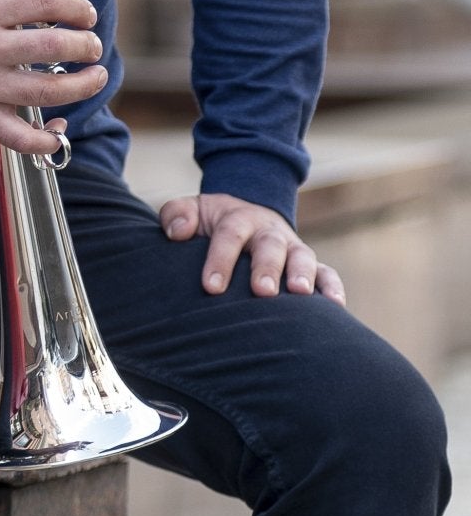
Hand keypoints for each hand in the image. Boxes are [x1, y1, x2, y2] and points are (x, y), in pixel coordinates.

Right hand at [0, 0, 108, 154]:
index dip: (77, 8)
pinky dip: (44, 140)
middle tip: (91, 47)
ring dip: (83, 85)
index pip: (48, 3)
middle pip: (56, 47)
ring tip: (94, 77)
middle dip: (86, 46)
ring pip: (48, 91)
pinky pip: (17, 137)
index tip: (85, 15)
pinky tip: (58, 131)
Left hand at [159, 193, 345, 304]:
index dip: (222, 259)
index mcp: (238, 219)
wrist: (247, 213)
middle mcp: (268, 232)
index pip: (230, 235)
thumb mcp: (192, 209)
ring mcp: (291, 247)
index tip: (212, 286)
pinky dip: (333, 287)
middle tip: (262, 291)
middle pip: (270, 246)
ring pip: (303, 257)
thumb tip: (178, 232)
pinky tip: (336, 306)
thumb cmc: (212, 221)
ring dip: (304, 275)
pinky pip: (327, 272)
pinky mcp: (308, 264)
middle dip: (268, 268)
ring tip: (301, 294)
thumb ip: (177, 214)